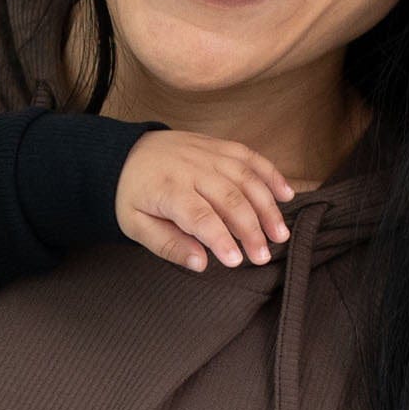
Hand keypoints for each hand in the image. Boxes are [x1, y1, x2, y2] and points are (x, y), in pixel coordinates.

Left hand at [116, 129, 294, 270]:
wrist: (122, 153)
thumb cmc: (131, 194)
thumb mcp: (135, 225)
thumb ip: (168, 245)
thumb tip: (200, 263)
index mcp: (167, 189)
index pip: (200, 216)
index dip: (220, 239)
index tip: (236, 261)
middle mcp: (191, 168)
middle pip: (229, 198)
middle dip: (251, 229)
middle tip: (262, 256)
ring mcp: (207, 153)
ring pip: (246, 178)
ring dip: (267, 206)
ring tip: (280, 234)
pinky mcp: (218, 146)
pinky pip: (250, 157)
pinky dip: (271, 174)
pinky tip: (286, 195)